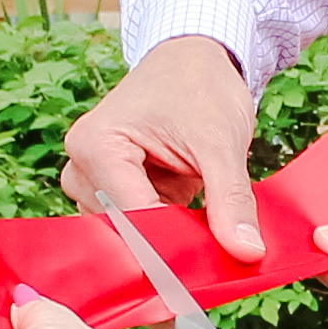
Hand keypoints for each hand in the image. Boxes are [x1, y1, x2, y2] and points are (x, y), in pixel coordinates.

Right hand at [64, 36, 268, 265]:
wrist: (193, 57)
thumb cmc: (200, 85)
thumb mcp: (221, 142)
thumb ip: (231, 199)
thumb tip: (247, 251)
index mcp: (96, 145)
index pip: (131, 218)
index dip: (171, 248)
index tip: (207, 271)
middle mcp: (81, 165)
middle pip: (122, 231)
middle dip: (168, 243)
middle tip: (214, 253)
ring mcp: (90, 179)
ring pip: (126, 234)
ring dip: (166, 236)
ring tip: (203, 224)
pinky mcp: (107, 189)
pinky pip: (132, 225)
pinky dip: (163, 228)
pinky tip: (189, 218)